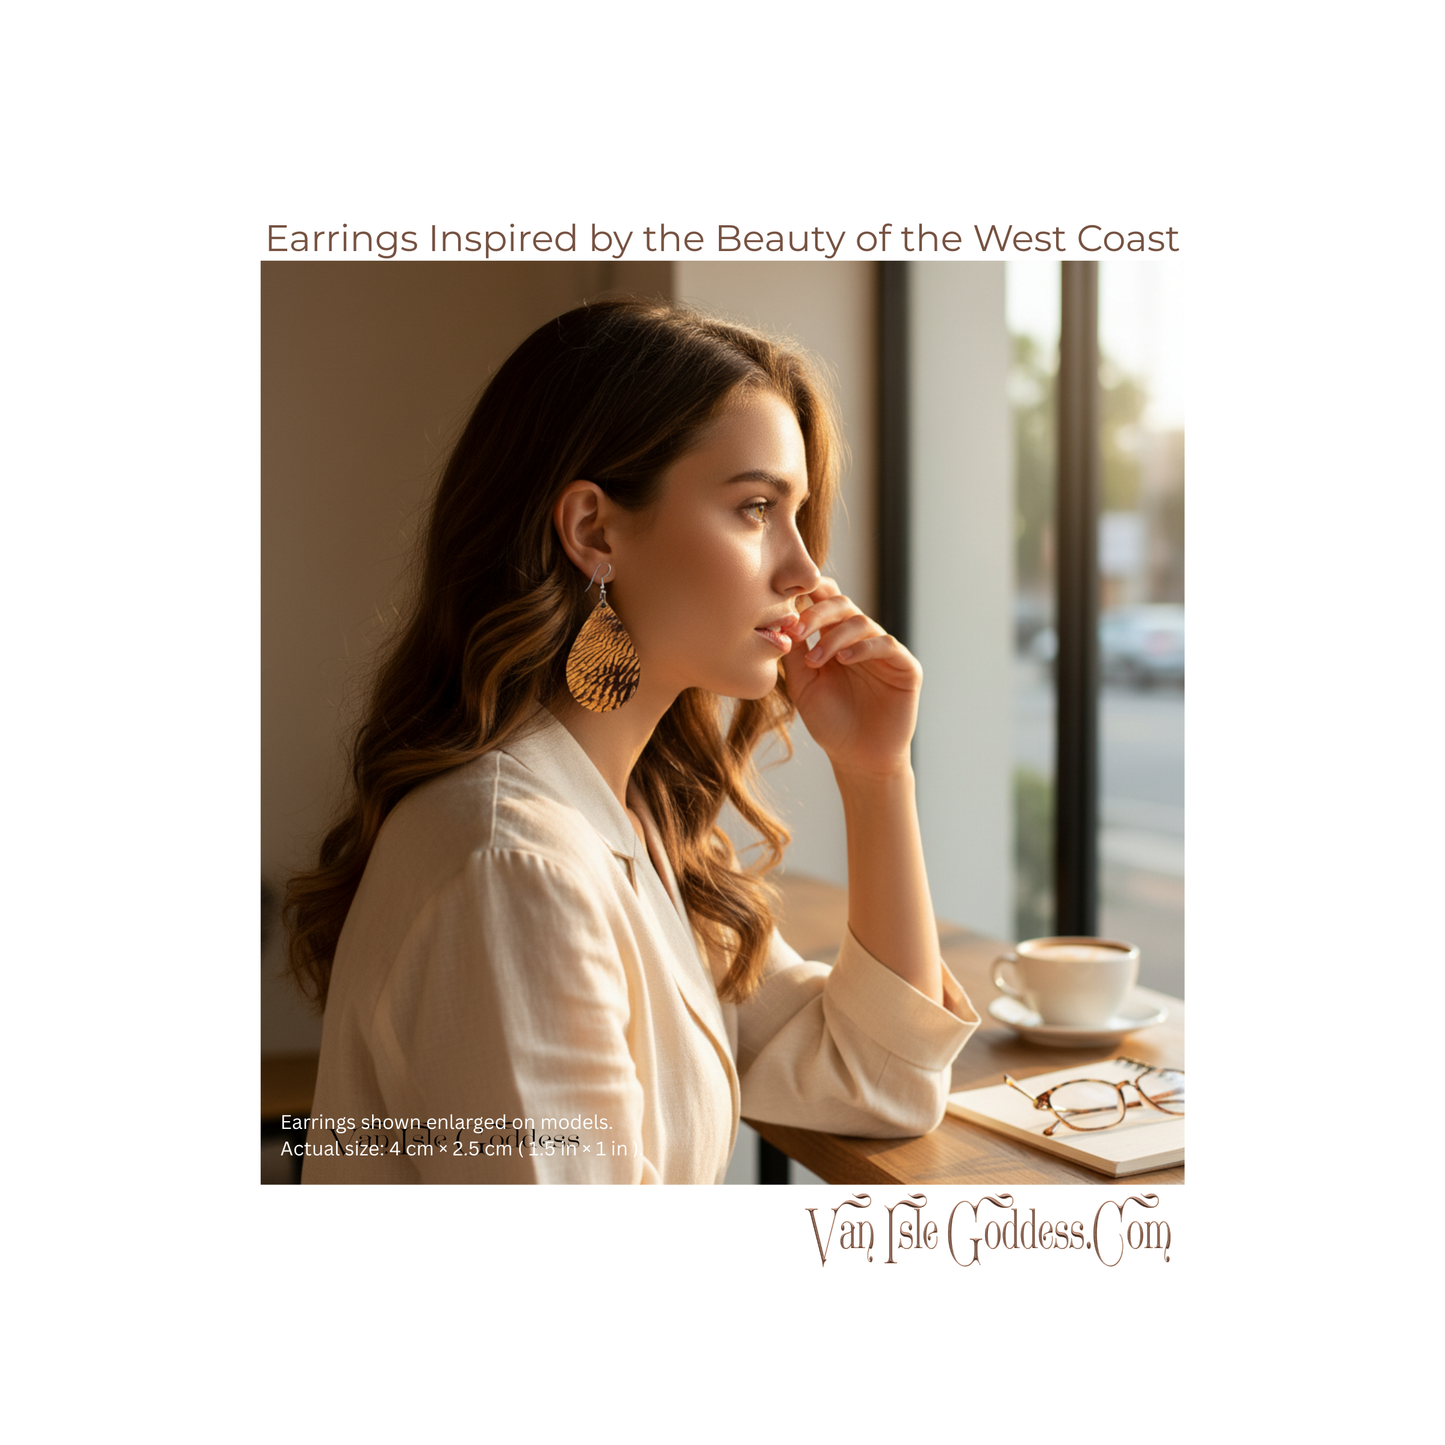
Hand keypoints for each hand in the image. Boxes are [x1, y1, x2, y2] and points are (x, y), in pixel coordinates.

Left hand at [778, 578, 921, 777]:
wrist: (858, 758)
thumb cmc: (830, 722)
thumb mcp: (803, 684)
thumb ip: (794, 652)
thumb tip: (783, 618)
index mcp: (835, 638)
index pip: (826, 602)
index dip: (808, 593)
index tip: (784, 602)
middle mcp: (860, 639)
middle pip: (842, 604)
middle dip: (816, 613)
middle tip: (796, 631)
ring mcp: (884, 651)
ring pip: (861, 622)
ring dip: (834, 637)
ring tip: (815, 661)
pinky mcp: (905, 667)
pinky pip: (887, 644)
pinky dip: (863, 647)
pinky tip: (844, 660)